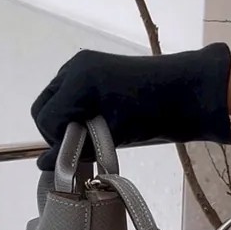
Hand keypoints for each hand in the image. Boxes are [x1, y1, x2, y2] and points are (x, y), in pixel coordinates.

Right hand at [30, 44, 230, 169]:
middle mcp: (75, 68)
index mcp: (78, 81)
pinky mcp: (94, 68)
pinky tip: (98, 121)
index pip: (45, 118)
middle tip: (82, 145)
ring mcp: (84, 65)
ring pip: (56, 101)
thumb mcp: (113, 135)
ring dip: (67, 121)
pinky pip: (70, 93)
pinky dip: (76, 110)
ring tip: (93, 134)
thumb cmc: (153, 113)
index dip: (56, 140)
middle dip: (57, 130)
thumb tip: (43, 164)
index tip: (77, 152)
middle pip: (44, 107)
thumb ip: (76, 149)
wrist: (187, 90)